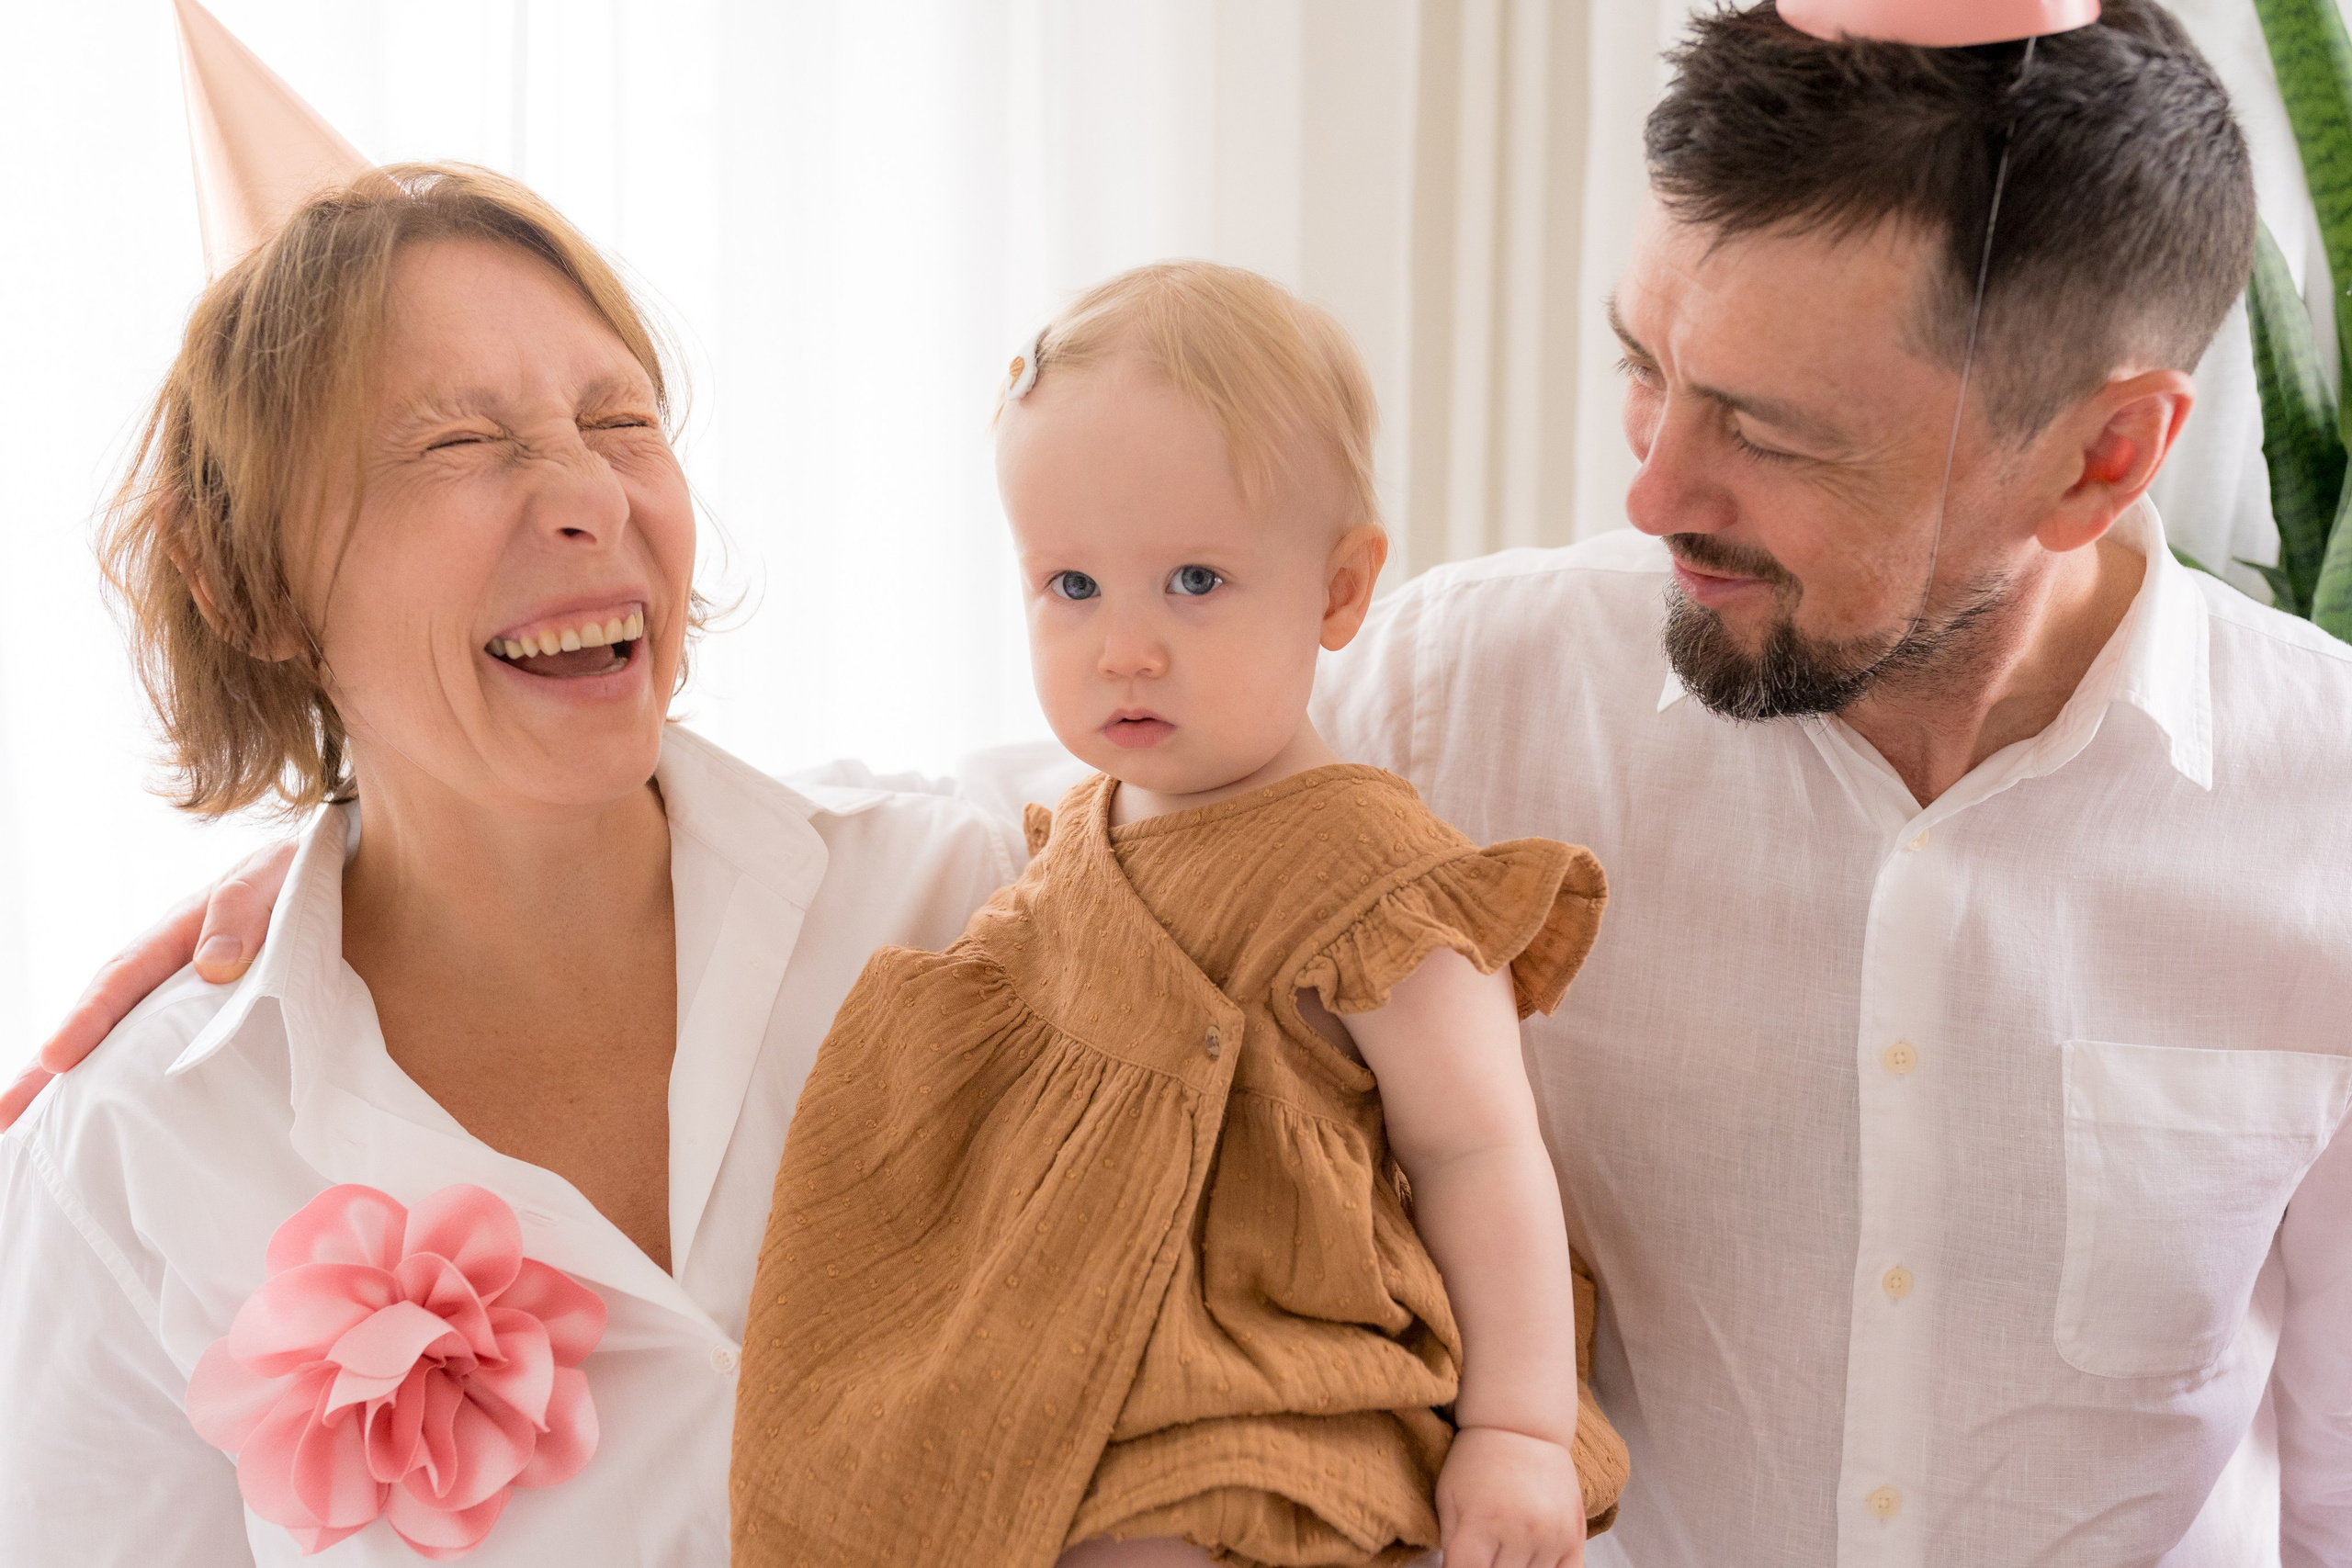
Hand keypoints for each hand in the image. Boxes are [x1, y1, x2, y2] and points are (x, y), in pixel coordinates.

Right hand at [0, 840, 295, 1128]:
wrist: (311, 882)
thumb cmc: (286, 880)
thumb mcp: (270, 878)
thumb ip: (242, 910)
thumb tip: (214, 964)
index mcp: (172, 937)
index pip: (122, 981)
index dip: (89, 1019)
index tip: (57, 1058)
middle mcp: (160, 973)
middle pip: (97, 1022)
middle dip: (46, 1070)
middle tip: (3, 1116)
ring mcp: (174, 999)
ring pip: (117, 1045)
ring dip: (74, 1087)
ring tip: (29, 1134)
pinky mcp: (199, 1022)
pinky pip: (155, 1055)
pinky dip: (126, 1085)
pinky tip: (106, 1123)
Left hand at [1436, 1424, 1586, 1567]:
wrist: (1524, 1426)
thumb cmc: (1478, 1460)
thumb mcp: (1448, 1496)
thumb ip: (1449, 1542)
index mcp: (1481, 1522)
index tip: (1462, 1565)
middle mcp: (1519, 1532)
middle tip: (1485, 1554)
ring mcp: (1551, 1537)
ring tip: (1506, 1552)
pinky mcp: (1574, 1537)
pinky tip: (1533, 1562)